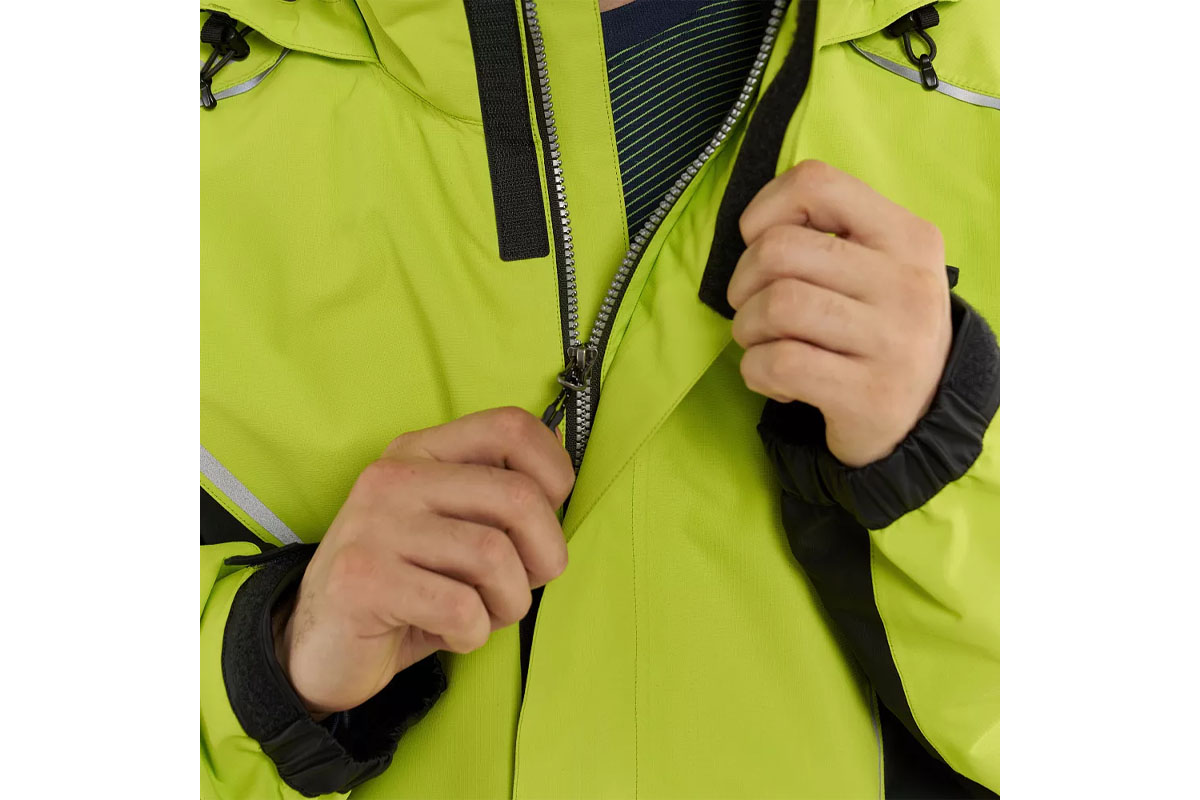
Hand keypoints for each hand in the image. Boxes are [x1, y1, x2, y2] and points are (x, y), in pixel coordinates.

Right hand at [276, 407, 574, 715]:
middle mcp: (395, 477)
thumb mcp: (450, 526)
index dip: (555, 472)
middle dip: (545, 555)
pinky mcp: (364, 581)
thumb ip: (496, 500)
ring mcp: (374, 526)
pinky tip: (450, 634)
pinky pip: (462, 609)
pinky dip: (474, 634)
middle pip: (518, 497)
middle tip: (526, 584)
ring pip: (495, 557)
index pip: (511, 427)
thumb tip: (562, 492)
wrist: (318, 646)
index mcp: (421, 451)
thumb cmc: (407, 585)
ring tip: (481, 614)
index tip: (550, 516)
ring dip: (509, 603)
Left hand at [728, 159, 951, 467]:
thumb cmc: (878, 329)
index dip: (766, 209)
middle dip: (743, 281)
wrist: (922, 418)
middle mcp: (908, 282)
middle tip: (752, 306)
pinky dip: (757, 371)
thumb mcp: (880, 267)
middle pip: (780, 250)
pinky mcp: (870, 395)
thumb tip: (753, 226)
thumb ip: (829, 233)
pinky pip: (778, 363)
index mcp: (908, 236)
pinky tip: (779, 381)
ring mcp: (893, 341)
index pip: (817, 183)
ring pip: (776, 305)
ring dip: (747, 328)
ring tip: (764, 344)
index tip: (759, 242)